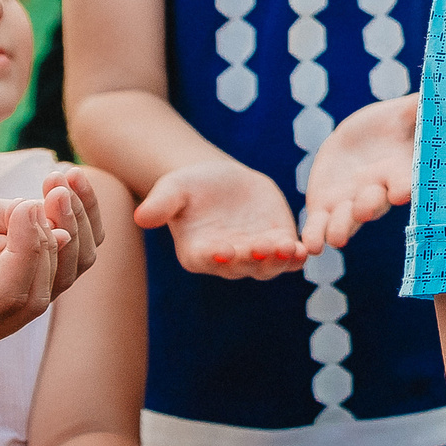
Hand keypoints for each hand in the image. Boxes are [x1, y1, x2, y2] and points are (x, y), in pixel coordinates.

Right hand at [0, 176, 103, 367]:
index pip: (15, 299)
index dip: (27, 254)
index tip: (27, 208)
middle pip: (48, 285)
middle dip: (59, 237)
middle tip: (56, 190)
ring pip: (60, 266)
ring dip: (74, 222)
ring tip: (66, 179)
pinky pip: (46, 242)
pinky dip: (61, 212)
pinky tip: (60, 177)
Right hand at [133, 157, 306, 277]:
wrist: (221, 180)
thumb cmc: (190, 186)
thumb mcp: (174, 189)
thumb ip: (161, 204)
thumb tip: (141, 217)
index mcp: (198, 252)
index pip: (206, 259)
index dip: (215, 256)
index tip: (223, 250)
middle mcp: (227, 261)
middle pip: (241, 265)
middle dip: (252, 257)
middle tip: (261, 246)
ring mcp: (254, 255)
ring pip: (268, 265)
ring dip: (278, 260)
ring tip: (288, 248)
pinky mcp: (278, 243)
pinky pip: (288, 256)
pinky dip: (296, 256)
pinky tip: (304, 250)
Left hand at [299, 94, 417, 254]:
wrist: (358, 141)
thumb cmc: (391, 125)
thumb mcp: (406, 112)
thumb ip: (423, 108)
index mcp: (399, 171)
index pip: (405, 182)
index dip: (403, 188)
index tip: (400, 192)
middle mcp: (377, 192)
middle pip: (376, 203)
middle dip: (370, 206)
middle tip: (365, 209)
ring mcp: (351, 204)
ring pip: (347, 220)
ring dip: (342, 228)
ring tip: (336, 239)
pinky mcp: (325, 207)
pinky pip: (320, 225)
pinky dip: (315, 235)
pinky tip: (310, 247)